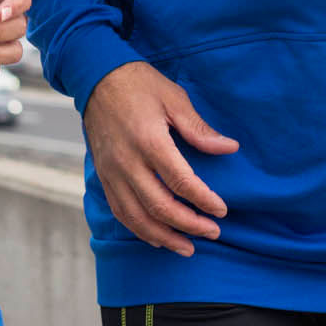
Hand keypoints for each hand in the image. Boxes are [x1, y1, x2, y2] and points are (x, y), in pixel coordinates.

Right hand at [83, 61, 238, 256]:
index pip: (181, 182)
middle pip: (159, 206)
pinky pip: (119, 211)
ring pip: (136, 217)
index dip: (203, 200)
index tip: (221, 210)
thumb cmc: (139, 84)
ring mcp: (112, 172)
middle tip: (212, 232)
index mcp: (149, 141)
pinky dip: (139, 229)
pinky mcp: (103, 176)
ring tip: (187, 247)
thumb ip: (199, 128)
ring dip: (163, 237)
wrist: (96, 78)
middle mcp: (128, 162)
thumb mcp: (174, 98)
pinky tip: (156, 238)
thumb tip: (229, 147)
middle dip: (188, 225)